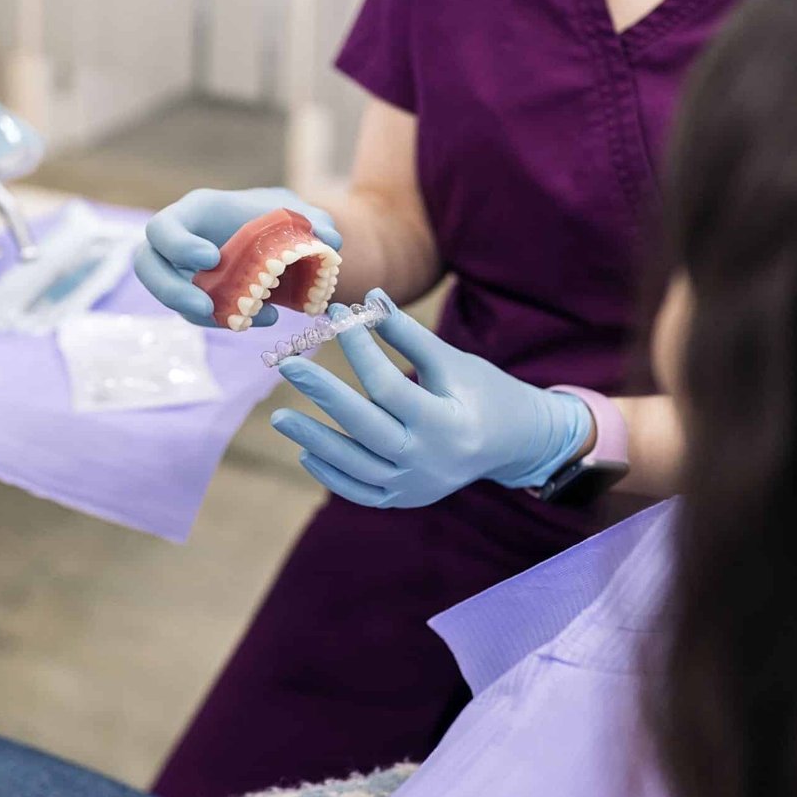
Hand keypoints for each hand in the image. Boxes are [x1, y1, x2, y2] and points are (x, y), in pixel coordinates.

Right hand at [136, 187, 341, 327]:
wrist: (280, 240)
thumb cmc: (279, 217)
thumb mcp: (297, 212)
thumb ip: (315, 220)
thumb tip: (330, 239)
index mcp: (194, 213)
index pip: (163, 228)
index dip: (178, 245)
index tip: (211, 259)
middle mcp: (179, 243)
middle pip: (149, 267)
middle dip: (170, 290)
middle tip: (204, 306)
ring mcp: (183, 273)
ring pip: (171, 298)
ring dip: (201, 315)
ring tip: (243, 321)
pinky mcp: (197, 296)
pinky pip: (198, 315)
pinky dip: (225, 320)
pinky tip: (260, 319)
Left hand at [270, 290, 594, 507]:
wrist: (516, 444)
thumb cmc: (485, 393)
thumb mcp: (453, 362)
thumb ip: (410, 336)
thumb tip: (370, 297)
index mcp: (446, 423)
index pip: (388, 386)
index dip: (360, 349)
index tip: (337, 316)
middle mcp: (429, 461)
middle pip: (365, 427)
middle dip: (323, 395)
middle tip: (287, 366)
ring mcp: (416, 486)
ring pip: (355, 467)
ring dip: (316, 442)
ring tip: (280, 417)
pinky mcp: (405, 499)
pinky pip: (361, 492)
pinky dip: (332, 475)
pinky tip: (307, 451)